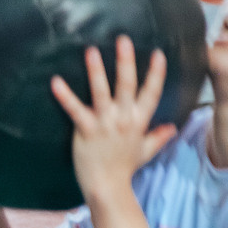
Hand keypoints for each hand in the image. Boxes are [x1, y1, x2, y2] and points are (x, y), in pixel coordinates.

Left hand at [51, 36, 176, 200]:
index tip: (158, 54)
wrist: (107, 188)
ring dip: (96, 71)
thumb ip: (158, 136)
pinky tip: (55, 82)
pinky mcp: (86, 130)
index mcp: (139, 121)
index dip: (156, 74)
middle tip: (123, 39)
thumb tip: (172, 127)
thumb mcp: (146, 151)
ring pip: (101, 93)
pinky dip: (65, 96)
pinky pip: (75, 110)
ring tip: (91, 51)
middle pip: (127, 86)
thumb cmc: (125, 168)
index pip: (151, 93)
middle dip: (126, 62)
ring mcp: (104, 124)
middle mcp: (123, 119)